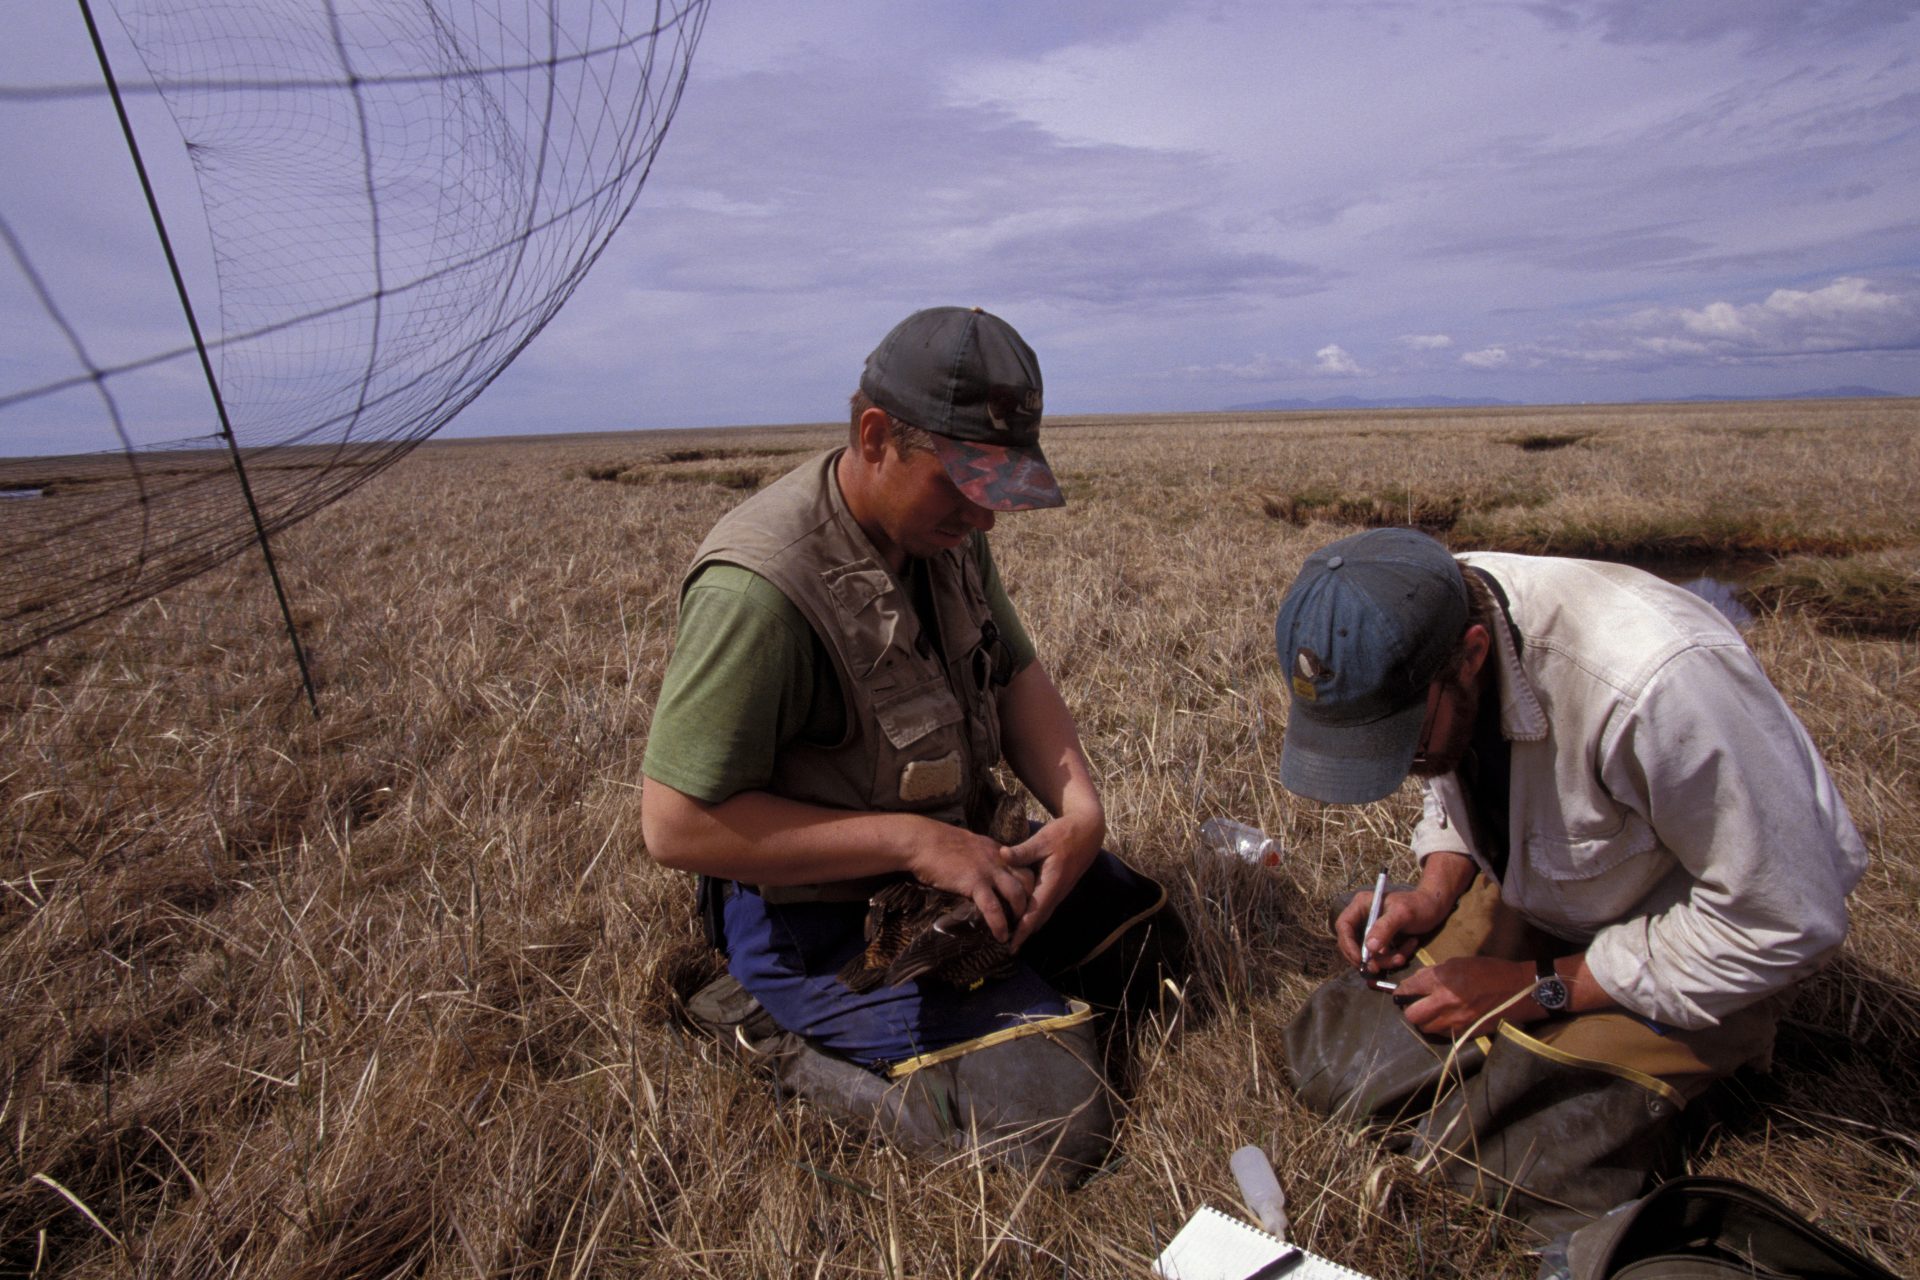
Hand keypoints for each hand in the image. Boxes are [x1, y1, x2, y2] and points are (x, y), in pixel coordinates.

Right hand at [902, 819, 1033, 942]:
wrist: (921, 841)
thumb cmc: (937, 843)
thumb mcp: (968, 845)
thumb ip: (980, 856)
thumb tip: (980, 869)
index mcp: (996, 850)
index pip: (1023, 866)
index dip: (1027, 885)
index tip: (1025, 901)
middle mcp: (998, 859)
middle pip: (1027, 880)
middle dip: (1030, 901)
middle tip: (1025, 918)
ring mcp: (988, 871)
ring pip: (1016, 894)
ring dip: (1020, 915)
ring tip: (1016, 931)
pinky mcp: (974, 883)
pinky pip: (993, 907)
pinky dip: (1000, 924)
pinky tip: (1001, 936)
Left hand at [1004, 809, 1101, 949]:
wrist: (1088, 832)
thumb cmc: (1064, 834)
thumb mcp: (1043, 839)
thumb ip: (1022, 851)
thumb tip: (1001, 855)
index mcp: (1052, 883)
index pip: (1034, 914)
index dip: (1022, 932)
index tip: (1010, 946)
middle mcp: (1057, 893)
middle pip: (1038, 920)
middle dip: (1023, 935)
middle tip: (1003, 948)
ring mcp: (1059, 892)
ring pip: (1042, 915)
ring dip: (1027, 927)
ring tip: (1009, 937)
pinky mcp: (1058, 888)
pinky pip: (1044, 907)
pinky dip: (1032, 916)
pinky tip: (1019, 916)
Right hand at [1336, 882, 1454, 971]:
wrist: (1435, 907)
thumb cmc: (1419, 905)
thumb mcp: (1403, 914)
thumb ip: (1385, 929)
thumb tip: (1370, 948)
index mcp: (1362, 905)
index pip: (1343, 926)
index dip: (1347, 944)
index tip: (1360, 960)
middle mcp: (1363, 917)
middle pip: (1352, 943)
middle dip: (1367, 958)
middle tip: (1377, 969)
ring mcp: (1372, 930)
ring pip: (1368, 953)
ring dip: (1385, 960)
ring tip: (1403, 956)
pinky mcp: (1382, 940)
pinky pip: (1381, 956)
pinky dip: (1394, 957)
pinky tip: (1409, 947)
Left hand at [1390, 956, 1535, 1036]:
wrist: (1518, 990)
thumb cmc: (1490, 971)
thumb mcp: (1459, 963)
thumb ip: (1435, 973)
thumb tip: (1418, 980)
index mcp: (1443, 981)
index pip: (1410, 988)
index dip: (1402, 990)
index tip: (1401, 992)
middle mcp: (1445, 1003)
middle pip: (1412, 1015)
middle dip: (1409, 1009)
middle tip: (1414, 1003)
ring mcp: (1455, 1021)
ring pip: (1425, 1028)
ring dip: (1424, 1020)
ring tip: (1430, 1012)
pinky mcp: (1465, 1032)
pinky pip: (1442, 1034)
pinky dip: (1439, 1027)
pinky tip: (1445, 1019)